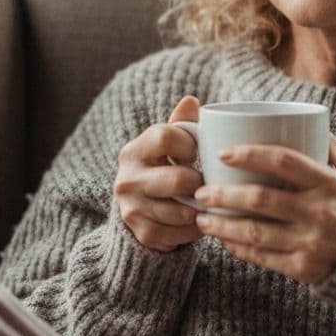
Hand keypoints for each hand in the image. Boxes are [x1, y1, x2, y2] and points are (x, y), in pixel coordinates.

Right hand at [113, 96, 204, 251]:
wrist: (139, 204)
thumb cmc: (164, 165)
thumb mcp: (170, 142)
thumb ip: (182, 123)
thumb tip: (192, 100)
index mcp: (135, 150)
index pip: (165, 136)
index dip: (189, 144)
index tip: (195, 153)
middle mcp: (126, 179)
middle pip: (177, 179)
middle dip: (200, 182)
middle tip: (208, 183)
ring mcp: (131, 208)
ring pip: (181, 211)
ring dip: (201, 209)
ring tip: (209, 202)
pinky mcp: (140, 233)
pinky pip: (178, 234)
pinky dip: (194, 230)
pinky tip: (198, 220)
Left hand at [192, 135, 335, 284]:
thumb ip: (333, 152)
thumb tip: (311, 122)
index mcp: (330, 184)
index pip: (285, 161)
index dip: (251, 154)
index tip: (223, 153)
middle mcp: (319, 212)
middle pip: (260, 198)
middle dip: (223, 194)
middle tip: (199, 190)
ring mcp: (311, 243)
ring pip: (255, 231)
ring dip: (222, 224)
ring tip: (201, 218)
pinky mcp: (304, 269)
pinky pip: (263, 257)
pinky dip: (239, 248)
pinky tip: (224, 240)